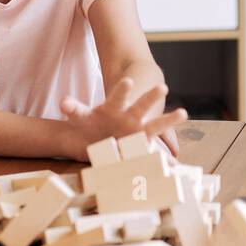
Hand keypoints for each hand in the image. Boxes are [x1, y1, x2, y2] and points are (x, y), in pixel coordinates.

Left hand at [60, 78, 186, 157]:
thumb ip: (73, 108)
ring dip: (168, 120)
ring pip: (155, 125)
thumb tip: (64, 101)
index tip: (128, 82)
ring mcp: (138, 133)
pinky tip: (176, 164)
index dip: (123, 89)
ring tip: (182, 113)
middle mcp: (130, 117)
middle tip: (162, 87)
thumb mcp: (80, 116)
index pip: (118, 96)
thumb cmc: (91, 123)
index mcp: (115, 107)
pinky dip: (165, 160)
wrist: (96, 137)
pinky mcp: (142, 148)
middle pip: (142, 105)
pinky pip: (155, 153)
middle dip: (151, 97)